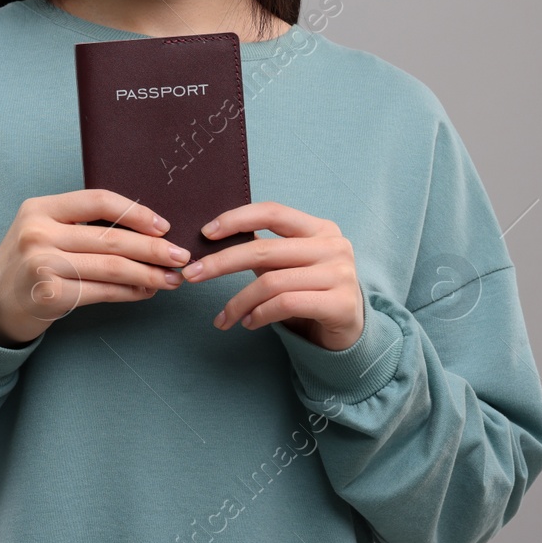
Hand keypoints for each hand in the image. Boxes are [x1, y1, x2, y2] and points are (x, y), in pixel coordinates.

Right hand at [0, 189, 191, 347]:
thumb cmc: (29, 261)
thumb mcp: (43, 228)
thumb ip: (81, 223)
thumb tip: (144, 230)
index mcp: (40, 208)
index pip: (98, 201)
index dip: (135, 212)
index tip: (163, 226)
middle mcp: (38, 233)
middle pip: (110, 238)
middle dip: (152, 248)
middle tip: (180, 256)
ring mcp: (43, 265)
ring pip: (111, 267)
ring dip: (148, 274)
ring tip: (172, 278)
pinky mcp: (50, 295)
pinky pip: (102, 292)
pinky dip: (130, 292)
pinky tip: (146, 292)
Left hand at [180, 201, 364, 351]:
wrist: (350, 330)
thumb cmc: (310, 291)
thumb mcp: (289, 265)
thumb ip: (263, 250)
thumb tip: (212, 240)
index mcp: (319, 228)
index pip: (272, 212)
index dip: (236, 219)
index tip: (205, 233)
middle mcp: (333, 246)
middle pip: (263, 249)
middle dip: (220, 263)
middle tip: (191, 275)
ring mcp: (340, 275)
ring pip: (271, 282)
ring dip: (238, 302)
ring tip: (224, 317)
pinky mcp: (341, 304)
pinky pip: (285, 305)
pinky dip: (258, 315)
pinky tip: (248, 322)